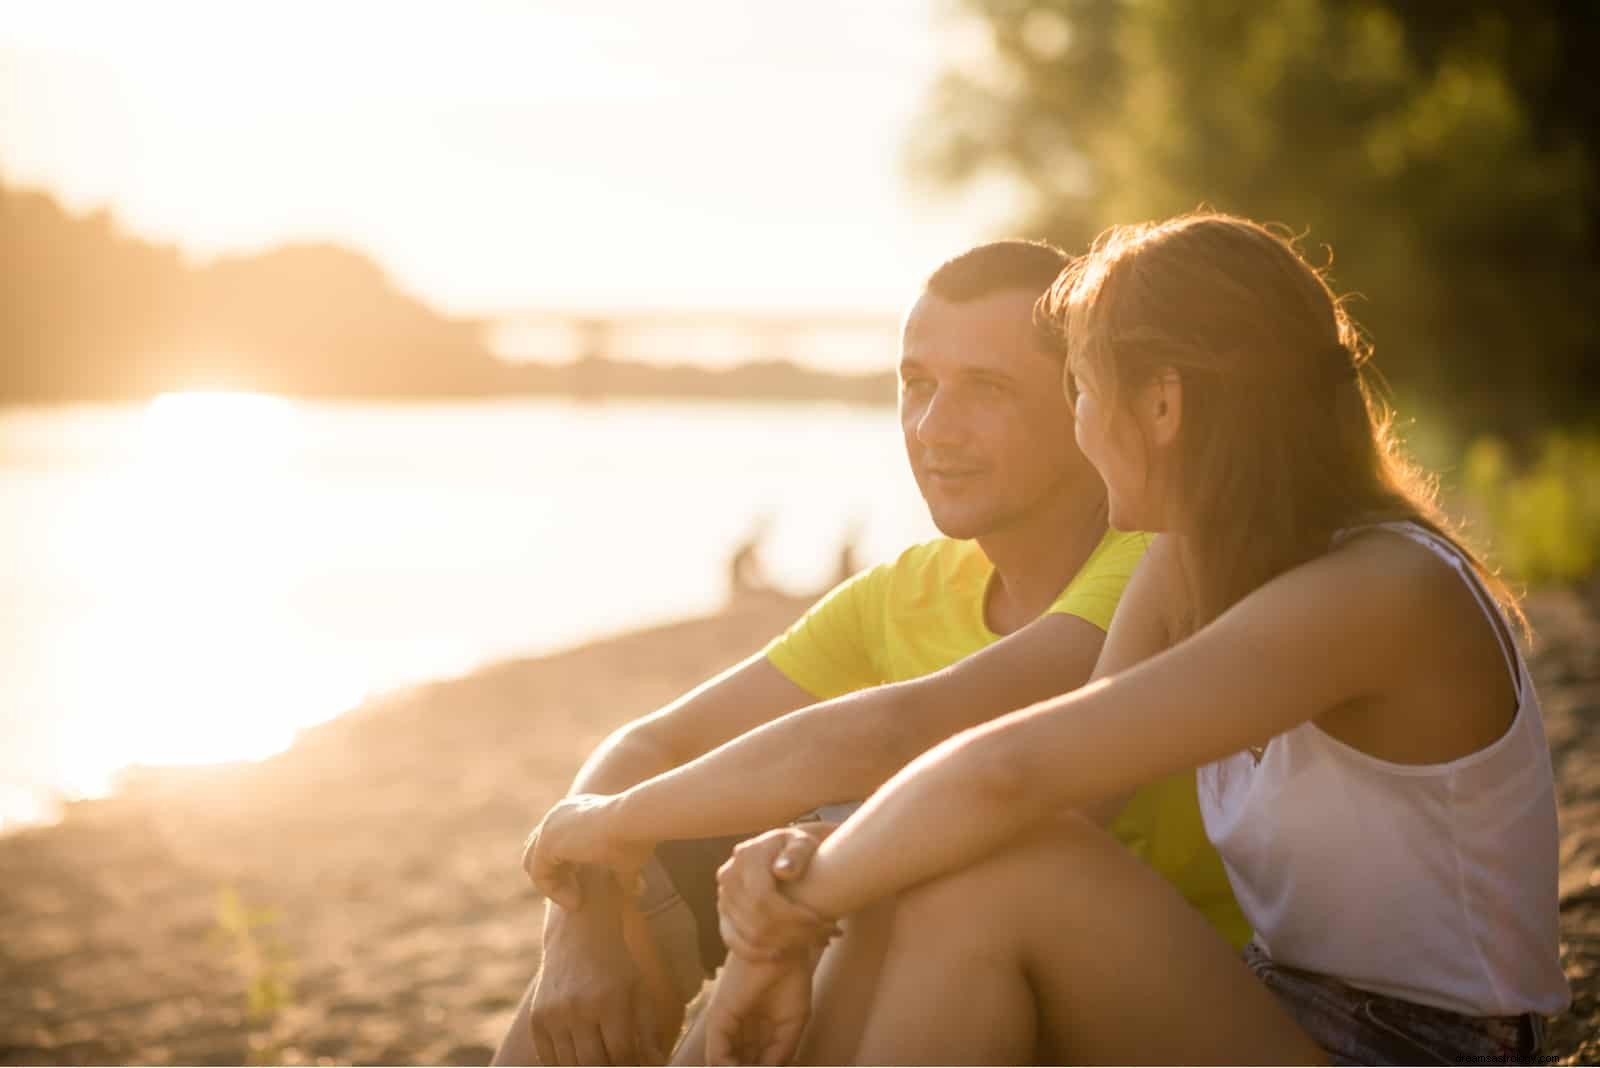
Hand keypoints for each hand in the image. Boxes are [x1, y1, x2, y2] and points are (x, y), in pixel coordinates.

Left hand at [524, 794, 652, 909]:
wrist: (637, 820)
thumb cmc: (639, 834)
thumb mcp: (629, 855)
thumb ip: (624, 872)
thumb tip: (638, 892)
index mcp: (577, 810)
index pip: (555, 841)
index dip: (564, 870)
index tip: (583, 890)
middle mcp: (559, 814)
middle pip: (537, 851)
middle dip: (554, 878)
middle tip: (576, 897)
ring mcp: (549, 826)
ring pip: (535, 865)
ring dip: (554, 888)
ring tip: (577, 902)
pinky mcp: (546, 842)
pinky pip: (538, 876)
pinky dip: (554, 892)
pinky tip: (576, 902)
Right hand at [529, 882, 667, 1065]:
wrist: (580, 933)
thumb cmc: (617, 965)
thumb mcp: (639, 991)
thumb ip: (648, 1031)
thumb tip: (657, 1066)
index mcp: (610, 1000)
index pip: (621, 1053)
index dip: (631, 1066)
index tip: (635, 1066)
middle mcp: (579, 1008)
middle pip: (594, 1063)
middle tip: (617, 1064)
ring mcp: (554, 1014)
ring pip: (570, 1065)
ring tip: (600, 1060)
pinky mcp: (537, 1018)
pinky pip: (548, 1058)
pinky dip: (563, 1066)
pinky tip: (578, 1060)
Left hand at [705, 952, 814, 1066]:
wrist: (781, 952)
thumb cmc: (790, 980)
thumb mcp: (793, 1023)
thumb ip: (782, 1052)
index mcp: (756, 1027)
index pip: (754, 1061)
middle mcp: (738, 1028)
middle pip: (739, 1062)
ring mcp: (726, 1025)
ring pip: (724, 1063)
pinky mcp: (718, 1020)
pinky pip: (717, 1057)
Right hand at [716, 827, 836, 962]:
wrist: (783, 853)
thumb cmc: (799, 848)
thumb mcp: (803, 843)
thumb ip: (797, 853)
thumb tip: (784, 872)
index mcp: (745, 857)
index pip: (763, 898)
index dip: (792, 916)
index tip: (821, 922)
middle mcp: (728, 878)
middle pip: (758, 920)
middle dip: (796, 934)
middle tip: (827, 936)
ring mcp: (724, 899)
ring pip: (752, 937)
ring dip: (788, 946)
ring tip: (818, 942)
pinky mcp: (724, 917)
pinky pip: (739, 945)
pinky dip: (766, 954)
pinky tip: (794, 952)